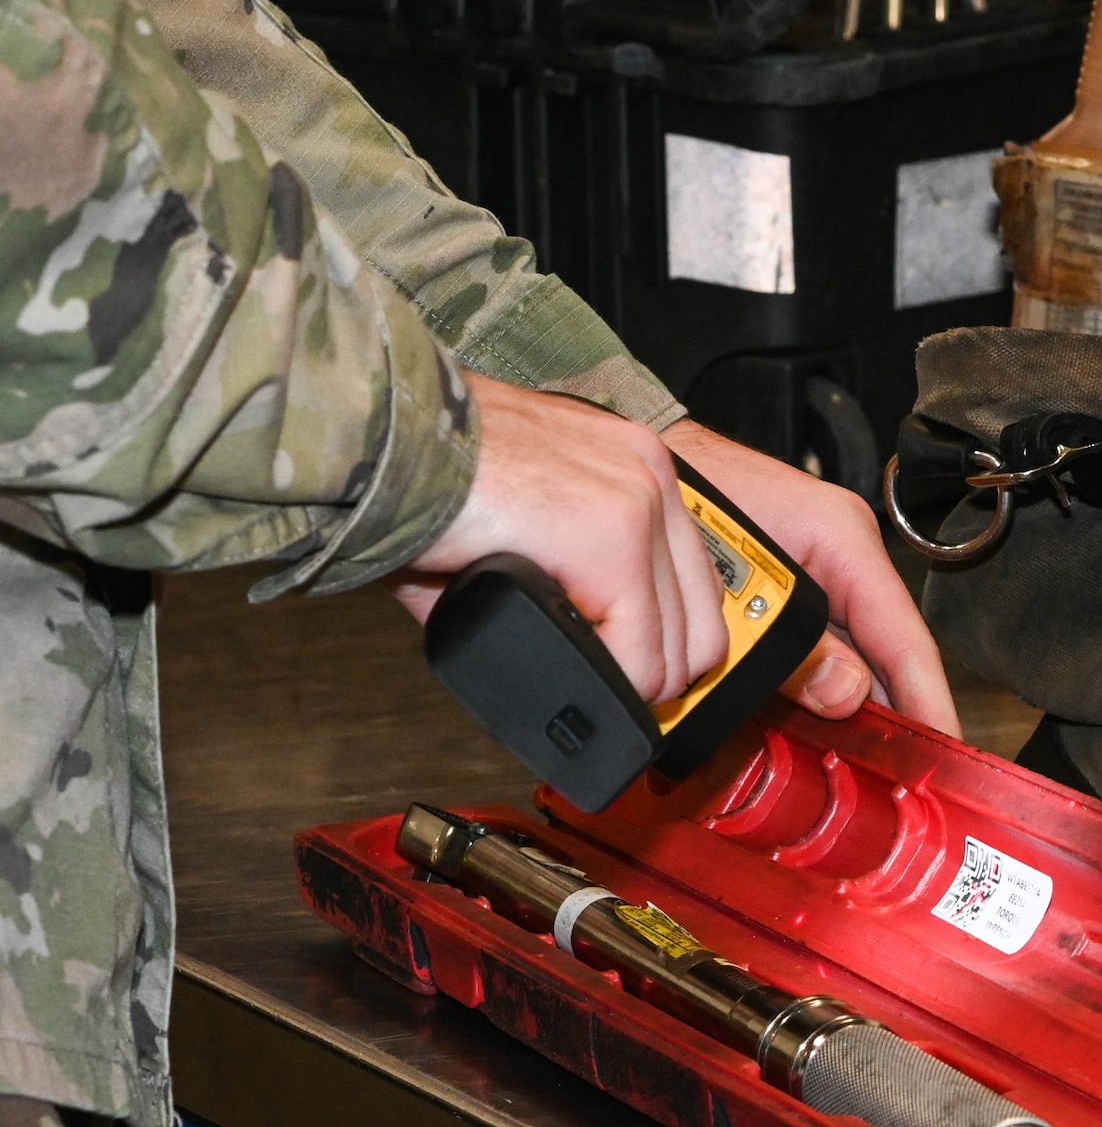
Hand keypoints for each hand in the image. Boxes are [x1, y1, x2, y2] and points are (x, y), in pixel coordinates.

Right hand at [392, 374, 728, 701]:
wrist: (376, 438)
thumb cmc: (423, 474)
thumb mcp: (516, 529)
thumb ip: (564, 584)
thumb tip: (583, 656)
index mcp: (635, 467)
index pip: (695, 587)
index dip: (662, 648)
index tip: (627, 673)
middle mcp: (650, 474)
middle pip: (700, 627)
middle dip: (651, 676)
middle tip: (598, 688)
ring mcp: (636, 501)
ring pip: (673, 649)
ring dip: (621, 680)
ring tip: (563, 670)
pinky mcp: (608, 533)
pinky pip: (636, 652)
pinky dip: (601, 679)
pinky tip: (554, 660)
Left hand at [662, 418, 961, 737]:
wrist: (634, 466)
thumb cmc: (692, 488)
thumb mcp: (744, 573)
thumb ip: (795, 641)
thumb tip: (847, 695)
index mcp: (845, 543)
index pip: (906, 639)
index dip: (930, 702)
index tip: (944, 751)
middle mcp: (840, 563)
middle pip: (882, 660)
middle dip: (889, 719)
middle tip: (900, 777)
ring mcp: (815, 583)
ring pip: (847, 663)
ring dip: (845, 712)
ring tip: (861, 767)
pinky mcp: (787, 600)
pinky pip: (815, 656)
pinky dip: (812, 693)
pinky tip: (811, 732)